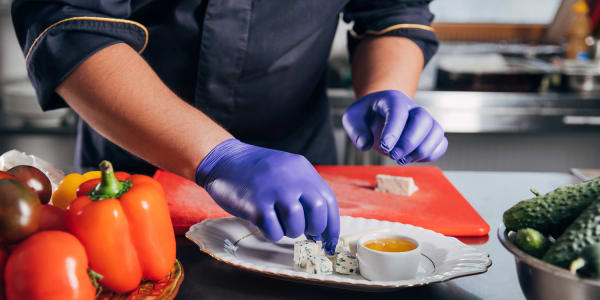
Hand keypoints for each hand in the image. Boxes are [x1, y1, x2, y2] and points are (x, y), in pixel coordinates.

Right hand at [195, 139, 339, 253]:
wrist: (223, 159)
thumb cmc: (256, 171)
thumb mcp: (286, 170)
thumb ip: (304, 192)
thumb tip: (320, 228)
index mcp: (302, 169)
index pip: (328, 201)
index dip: (331, 225)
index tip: (329, 242)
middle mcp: (292, 179)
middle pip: (318, 212)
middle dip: (314, 229)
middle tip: (304, 232)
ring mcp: (274, 192)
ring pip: (297, 226)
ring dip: (290, 231)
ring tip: (278, 221)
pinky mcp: (256, 206)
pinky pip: (274, 232)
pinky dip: (272, 233)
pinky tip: (264, 222)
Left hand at [342, 90, 447, 163]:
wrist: (378, 113)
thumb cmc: (366, 115)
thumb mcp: (352, 118)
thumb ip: (356, 130)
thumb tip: (365, 144)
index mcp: (392, 100)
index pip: (399, 111)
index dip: (394, 130)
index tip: (386, 147)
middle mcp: (412, 108)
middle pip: (423, 119)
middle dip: (409, 142)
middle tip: (393, 156)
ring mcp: (424, 120)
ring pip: (436, 131)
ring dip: (421, 151)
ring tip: (402, 160)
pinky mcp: (430, 134)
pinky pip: (441, 143)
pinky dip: (431, 155)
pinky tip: (412, 159)